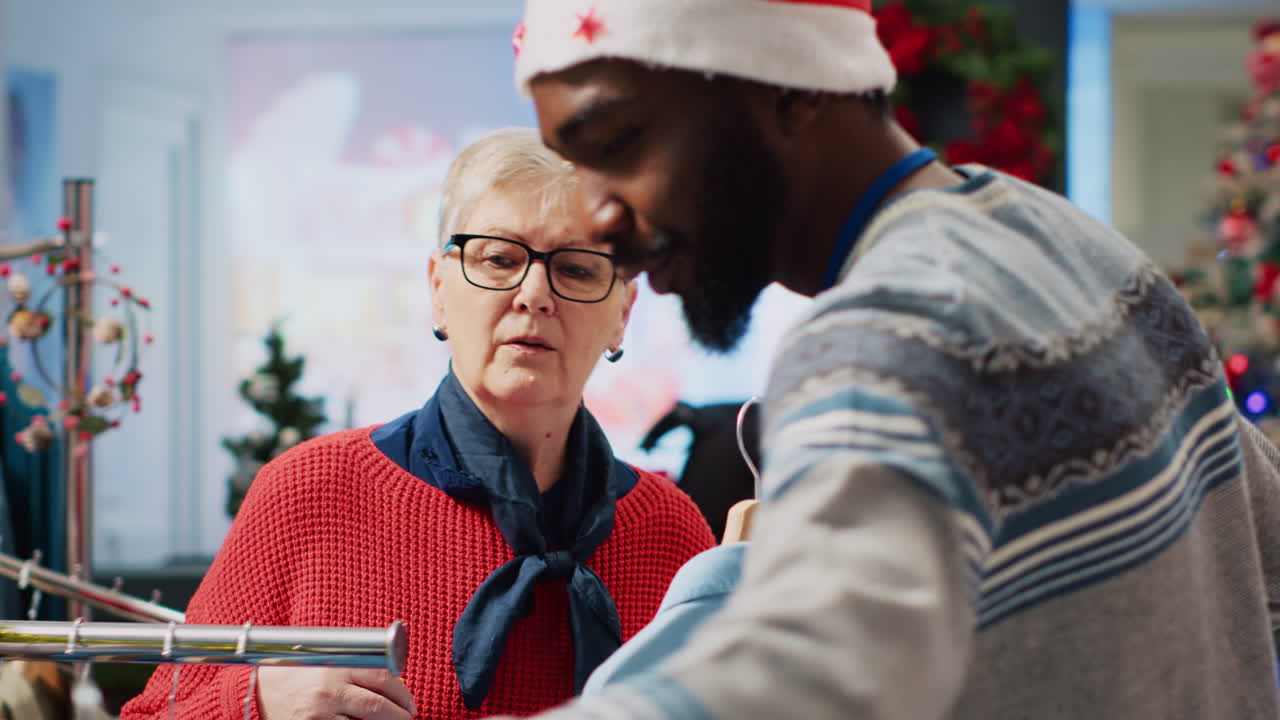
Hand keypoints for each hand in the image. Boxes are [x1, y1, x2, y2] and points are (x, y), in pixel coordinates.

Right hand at [257, 667, 415, 719]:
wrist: (257, 689)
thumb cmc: (300, 672)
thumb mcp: (328, 660)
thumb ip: (357, 666)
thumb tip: (395, 678)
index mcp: (339, 666)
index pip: (383, 678)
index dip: (403, 693)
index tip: (410, 703)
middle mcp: (330, 690)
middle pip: (378, 706)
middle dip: (400, 715)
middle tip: (407, 717)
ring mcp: (320, 713)